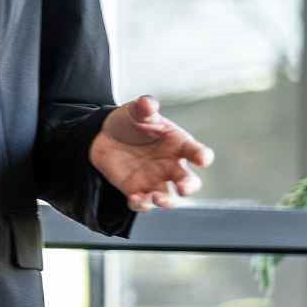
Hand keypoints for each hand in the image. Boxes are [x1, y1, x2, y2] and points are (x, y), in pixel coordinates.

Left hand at [87, 95, 213, 211]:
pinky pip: (143, 203)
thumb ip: (144, 107)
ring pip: (169, 198)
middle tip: (183, 187)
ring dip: (166, 201)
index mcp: (178, 144)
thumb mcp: (136, 111)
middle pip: (189, 181)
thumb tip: (148, 103)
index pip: (196, 152)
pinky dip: (141, 203)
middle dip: (189, 186)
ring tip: (156, 197)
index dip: (202, 156)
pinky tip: (135, 197)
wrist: (103, 134)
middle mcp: (171, 166)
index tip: (203, 159)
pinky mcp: (137, 191)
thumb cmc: (130, 122)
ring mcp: (155, 180)